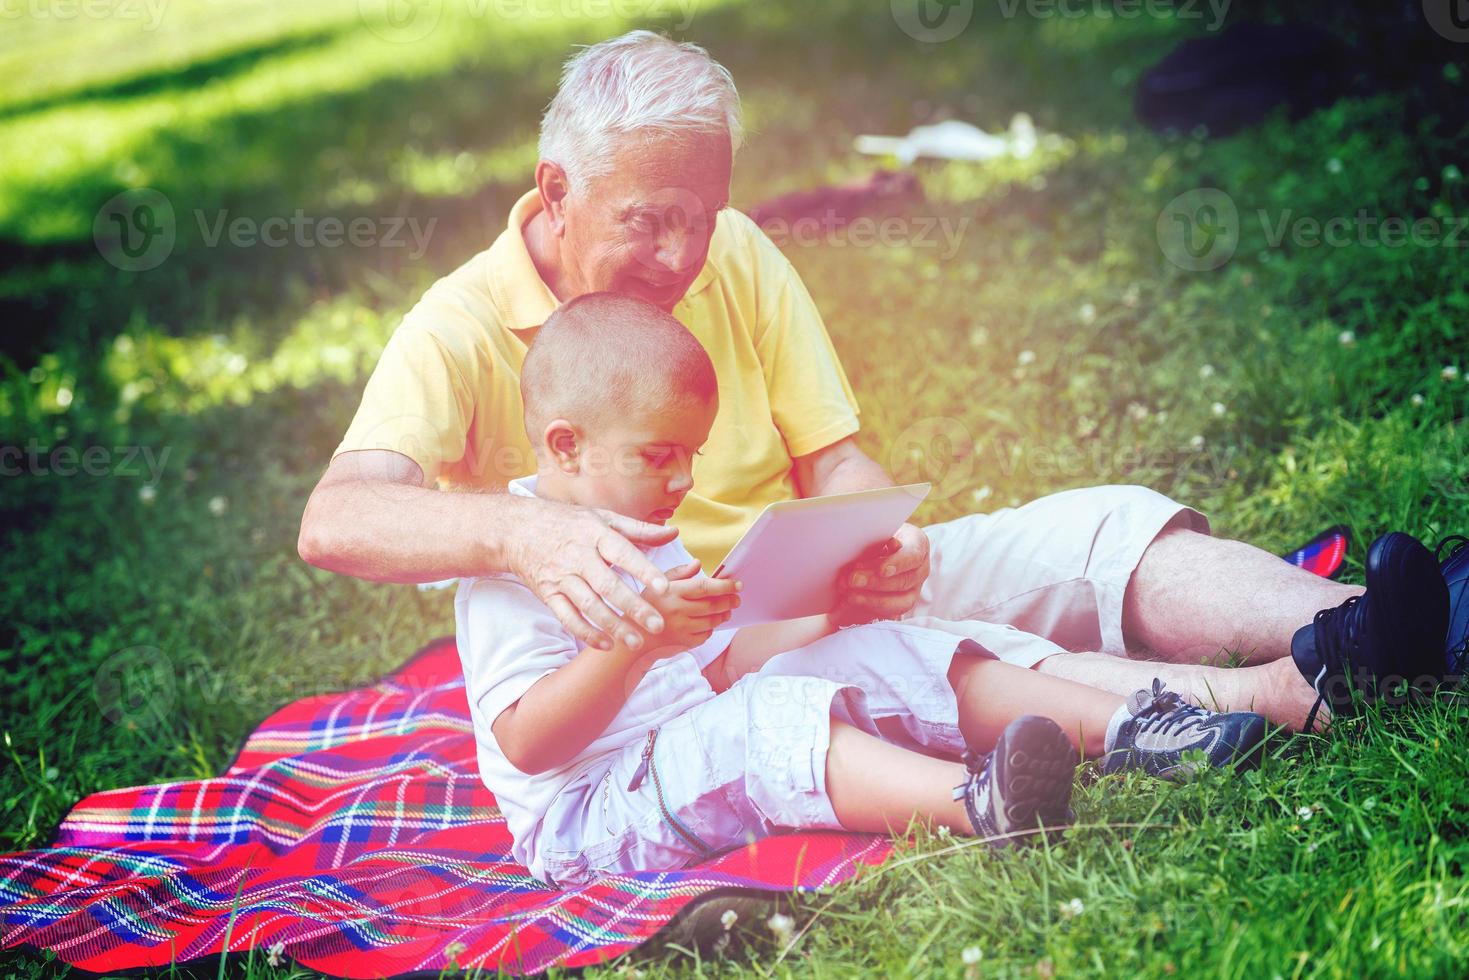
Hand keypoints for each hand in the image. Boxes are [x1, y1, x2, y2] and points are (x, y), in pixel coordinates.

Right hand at [507, 497, 680, 651]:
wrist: (517, 530)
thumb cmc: (568, 523)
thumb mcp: (603, 517)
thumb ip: (639, 530)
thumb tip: (674, 534)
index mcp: (595, 535)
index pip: (623, 553)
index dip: (644, 570)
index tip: (665, 587)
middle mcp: (578, 557)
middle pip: (608, 585)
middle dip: (633, 607)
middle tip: (657, 625)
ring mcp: (562, 577)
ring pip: (589, 606)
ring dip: (613, 626)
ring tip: (635, 642)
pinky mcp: (548, 594)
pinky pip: (567, 618)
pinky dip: (586, 633)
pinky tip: (605, 644)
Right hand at [632, 561, 741, 660]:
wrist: (634, 636)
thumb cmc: (648, 605)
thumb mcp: (656, 584)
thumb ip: (679, 573)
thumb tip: (698, 564)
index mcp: (672, 591)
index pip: (704, 587)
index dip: (724, 586)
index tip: (738, 584)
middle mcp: (677, 610)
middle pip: (713, 605)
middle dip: (729, 601)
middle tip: (737, 598)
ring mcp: (681, 628)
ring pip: (713, 621)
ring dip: (724, 614)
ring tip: (727, 609)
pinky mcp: (684, 643)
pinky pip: (706, 635)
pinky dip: (712, 628)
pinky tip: (711, 622)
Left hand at [831, 522, 929, 626]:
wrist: (868, 548)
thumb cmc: (872, 534)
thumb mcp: (875, 530)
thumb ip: (876, 538)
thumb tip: (885, 546)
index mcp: (917, 544)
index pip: (913, 556)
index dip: (898, 564)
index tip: (882, 570)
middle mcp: (919, 570)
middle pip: (904, 581)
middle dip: (876, 583)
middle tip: (853, 580)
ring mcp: (912, 590)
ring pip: (900, 603)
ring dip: (872, 600)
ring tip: (849, 595)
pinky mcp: (898, 605)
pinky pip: (887, 614)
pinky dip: (867, 609)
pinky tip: (848, 603)